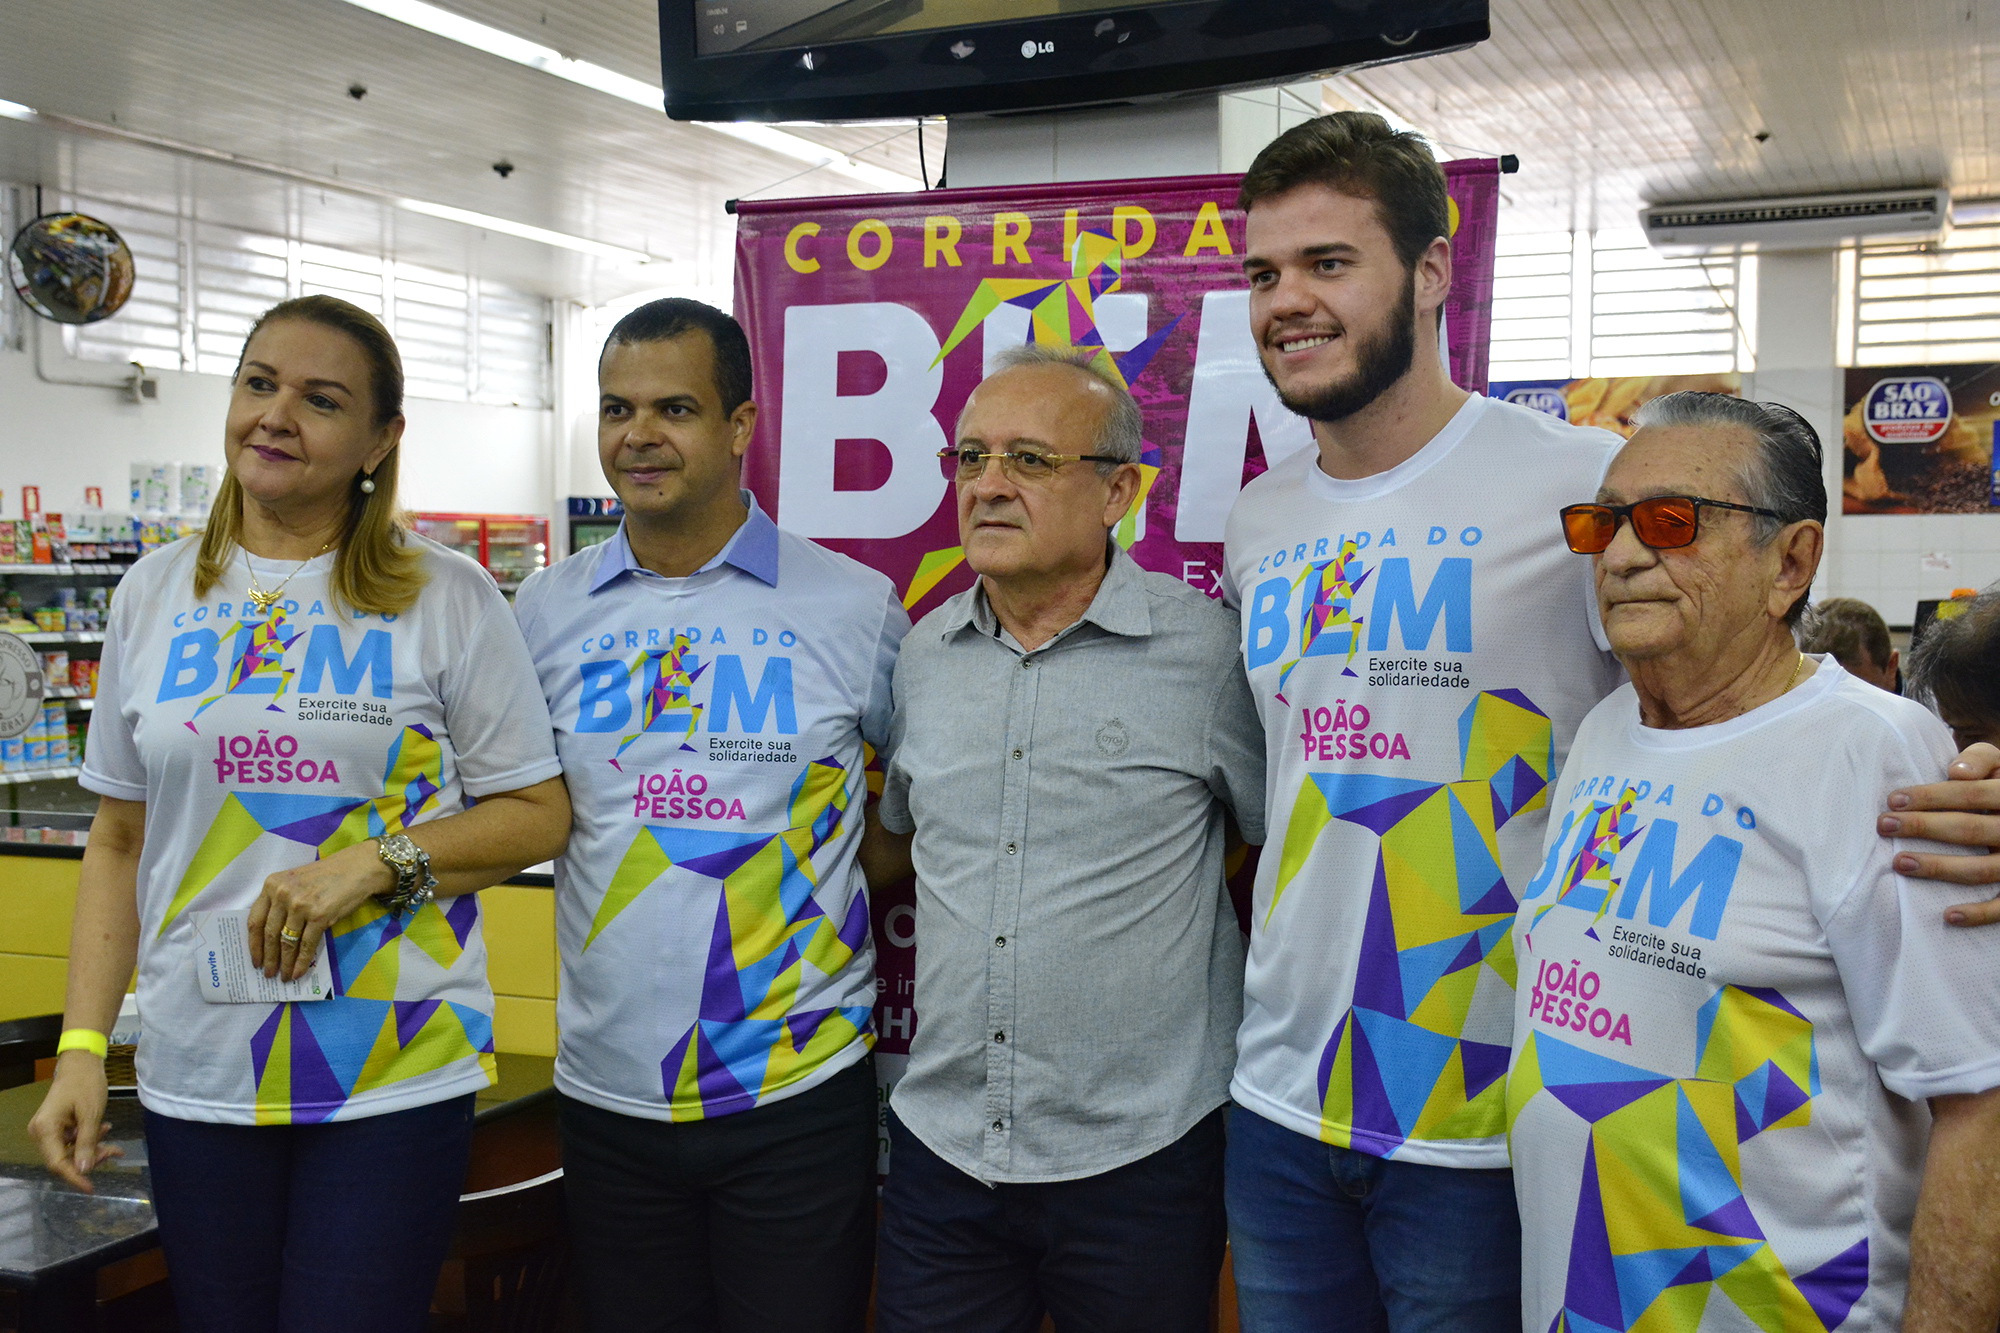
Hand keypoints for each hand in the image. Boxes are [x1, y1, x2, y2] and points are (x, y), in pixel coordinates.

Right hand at [27, 1052, 123, 1191]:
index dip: (75, 1177)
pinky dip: (88, 1140)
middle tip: (113, 1151)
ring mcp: (47, 1129)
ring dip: (92, 1150)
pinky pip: (71, 1141)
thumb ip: (87, 1143)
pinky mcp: (56, 1126)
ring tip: (112, 1143)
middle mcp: (40, 1132)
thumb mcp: (91, 1114)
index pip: (57, 1163)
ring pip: (70, 1151)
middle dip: (89, 1160)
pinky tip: (104, 1131)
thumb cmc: (86, 1084)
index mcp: (45, 1130)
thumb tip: (83, 1170)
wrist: (82, 1062)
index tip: (91, 1188)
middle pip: (64, 1159)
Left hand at [247, 841, 395, 979]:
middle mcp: (282, 894)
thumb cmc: (327, 876)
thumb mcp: (294, 882)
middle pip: (270, 934)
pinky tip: (298, 972)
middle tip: (269, 974)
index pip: (255, 920)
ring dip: (285, 963)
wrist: (358, 868)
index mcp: (272, 884)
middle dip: (269, 958)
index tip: (255, 960)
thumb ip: (279, 901)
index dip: (254, 944)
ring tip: (284, 976)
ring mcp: (301, 905)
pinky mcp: (320, 915)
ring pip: (287, 942)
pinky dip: (302, 962)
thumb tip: (270, 937)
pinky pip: (306, 944)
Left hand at [1880, 743, 1999, 925]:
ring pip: (1982, 870)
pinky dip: (1978, 914)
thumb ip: (1981, 760)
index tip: (1893, 800)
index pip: (1971, 794)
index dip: (1932, 796)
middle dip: (1924, 827)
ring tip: (1898, 862)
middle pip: (1970, 830)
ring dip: (1939, 867)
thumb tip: (1955, 772)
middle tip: (1884, 825)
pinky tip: (1947, 916)